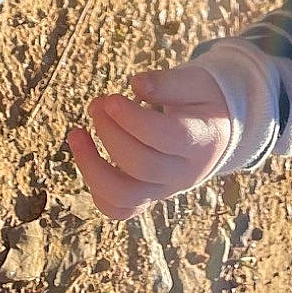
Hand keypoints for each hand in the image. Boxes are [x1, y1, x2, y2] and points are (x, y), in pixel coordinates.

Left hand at [67, 65, 235, 218]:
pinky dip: (97, 191)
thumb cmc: (202, 101)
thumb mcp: (196, 83)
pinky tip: (87, 158)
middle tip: (97, 103)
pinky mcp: (148, 198)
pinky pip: (119, 210)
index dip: (133, 119)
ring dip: (92, 167)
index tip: (110, 99)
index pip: (165, 137)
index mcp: (203, 142)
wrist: (215, 133)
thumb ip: (168, 83)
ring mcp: (165, 191)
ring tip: (76, 135)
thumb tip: (136, 84)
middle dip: (110, 133)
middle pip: (142, 166)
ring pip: (125, 196)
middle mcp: (185, 173)